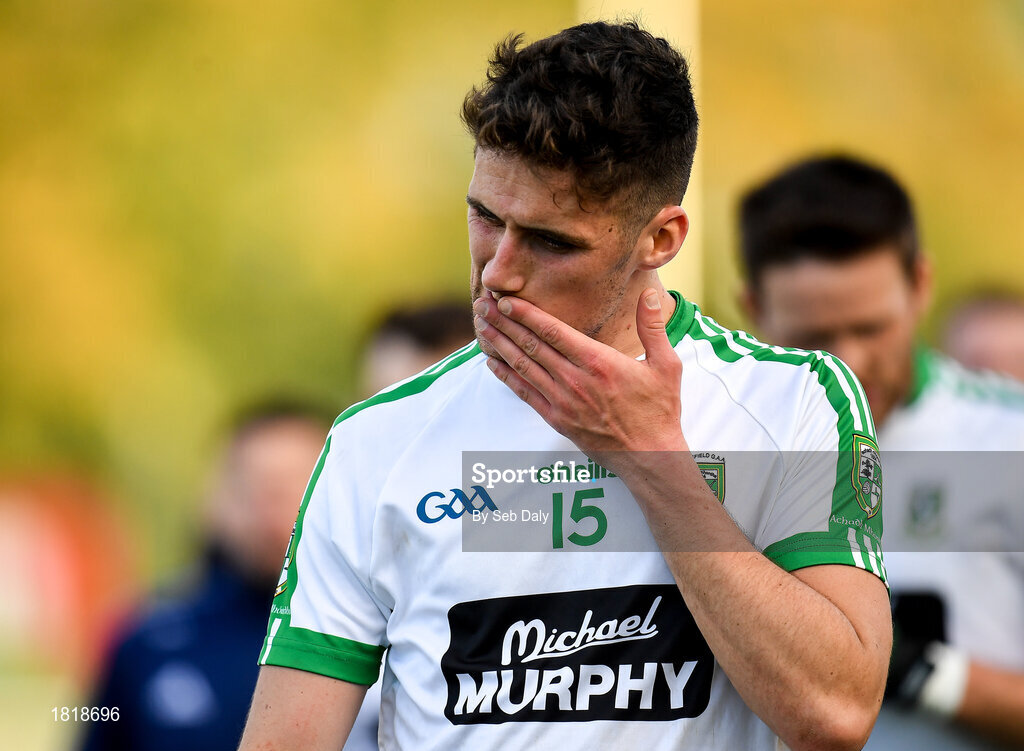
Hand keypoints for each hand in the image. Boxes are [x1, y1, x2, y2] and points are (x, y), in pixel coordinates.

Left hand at [472, 288, 684, 473]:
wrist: (650, 456)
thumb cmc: (659, 410)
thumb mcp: (666, 365)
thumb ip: (653, 327)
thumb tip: (650, 294)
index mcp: (598, 362)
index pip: (553, 332)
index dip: (526, 314)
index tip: (506, 299)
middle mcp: (575, 381)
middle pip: (531, 345)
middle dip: (504, 323)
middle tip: (482, 304)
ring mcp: (563, 402)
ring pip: (523, 367)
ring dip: (499, 344)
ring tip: (481, 326)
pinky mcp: (557, 420)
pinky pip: (524, 393)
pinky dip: (505, 375)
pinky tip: (492, 361)